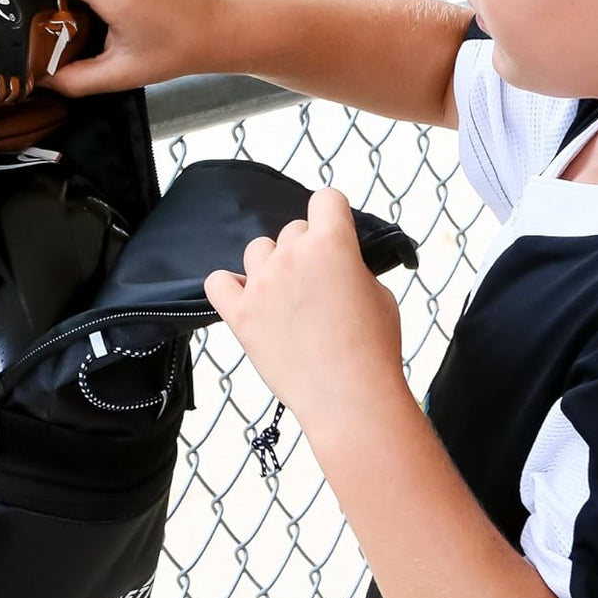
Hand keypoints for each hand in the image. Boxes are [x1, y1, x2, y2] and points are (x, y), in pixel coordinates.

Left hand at [203, 188, 405, 435]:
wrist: (350, 399)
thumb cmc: (374, 349)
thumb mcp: (379, 294)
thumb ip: (353, 266)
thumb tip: (338, 263)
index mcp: (331, 243)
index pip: (326, 199)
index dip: (334, 216)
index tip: (337, 236)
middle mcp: (291, 256)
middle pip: (293, 229)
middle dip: (307, 250)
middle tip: (320, 286)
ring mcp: (261, 284)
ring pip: (258, 250)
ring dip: (272, 266)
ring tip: (288, 299)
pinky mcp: (240, 315)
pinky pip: (218, 282)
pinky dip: (230, 287)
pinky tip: (249, 301)